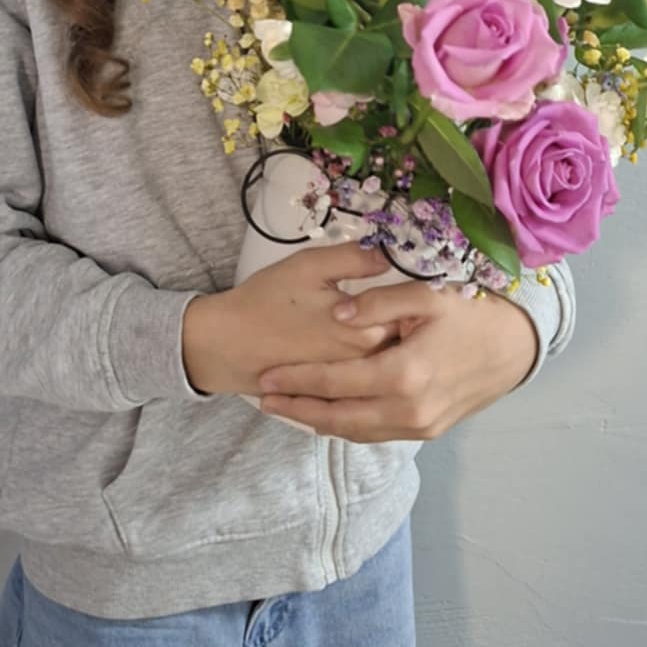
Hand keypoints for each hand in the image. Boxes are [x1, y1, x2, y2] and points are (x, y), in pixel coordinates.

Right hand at [182, 242, 400, 396]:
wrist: (226, 345)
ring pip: (387, 365)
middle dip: (409, 326)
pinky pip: (366, 383)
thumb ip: (354, 258)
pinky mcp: (334, 394)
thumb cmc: (265, 302)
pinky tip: (362, 350)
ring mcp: (350, 384)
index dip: (415, 301)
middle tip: (411, 306)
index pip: (411, 317)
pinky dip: (371, 370)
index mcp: (366, 333)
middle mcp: (364, 365)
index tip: (420, 286)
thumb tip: (390, 251)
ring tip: (387, 327)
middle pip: (404, 344)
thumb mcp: (309, 267)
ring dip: (393, 349)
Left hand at [253, 282, 539, 439]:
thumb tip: (338, 313)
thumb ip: (378, 301)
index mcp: (404, 374)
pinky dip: (347, 426)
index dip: (297, 380)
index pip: (335, 382)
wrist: (515, 348)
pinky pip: (377, 434)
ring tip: (287, 407)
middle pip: (338, 417)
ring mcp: (420, 425)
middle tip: (264, 399)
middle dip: (297, 409)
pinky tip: (328, 414)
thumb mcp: (427, 295)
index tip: (265, 376)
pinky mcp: (428, 430)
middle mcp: (409, 409)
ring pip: (356, 432)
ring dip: (319, 421)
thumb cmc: (471, 314)